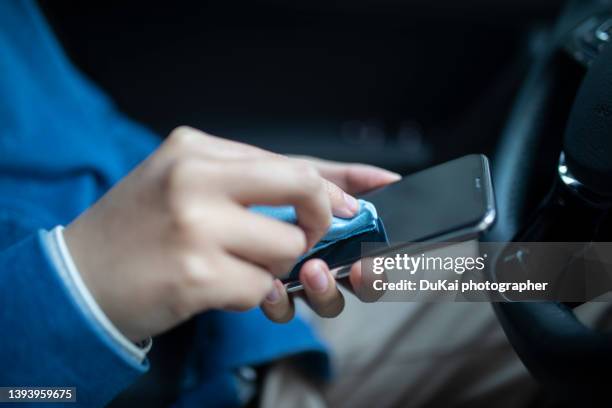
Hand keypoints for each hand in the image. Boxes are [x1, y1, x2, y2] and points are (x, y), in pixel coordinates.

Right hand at [64, 127, 367, 341]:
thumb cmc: (139, 232)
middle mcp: (197, 177)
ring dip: (271, 267)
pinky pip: (263, 289)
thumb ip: (255, 185)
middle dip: (317, 219)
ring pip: (287, 247)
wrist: (78, 279)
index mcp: (196, 148)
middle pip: (303, 189)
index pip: (291, 159)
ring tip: (230, 264)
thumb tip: (335, 197)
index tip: (378, 192)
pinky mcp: (197, 273)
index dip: (341, 179)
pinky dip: (251, 297)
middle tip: (305, 238)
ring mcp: (196, 224)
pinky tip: (213, 288)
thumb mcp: (187, 187)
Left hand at [261, 157, 400, 321]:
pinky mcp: (268, 292)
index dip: (378, 270)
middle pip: (355, 289)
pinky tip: (273, 283)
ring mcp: (297, 281)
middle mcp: (325, 263)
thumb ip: (349, 179)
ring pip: (324, 302)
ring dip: (322, 291)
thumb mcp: (308, 174)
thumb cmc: (270, 185)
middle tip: (340, 267)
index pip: (373, 263)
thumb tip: (390, 179)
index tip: (373, 263)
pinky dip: (281, 300)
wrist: (226, 193)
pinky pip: (283, 309)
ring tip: (308, 270)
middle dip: (354, 284)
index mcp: (341, 239)